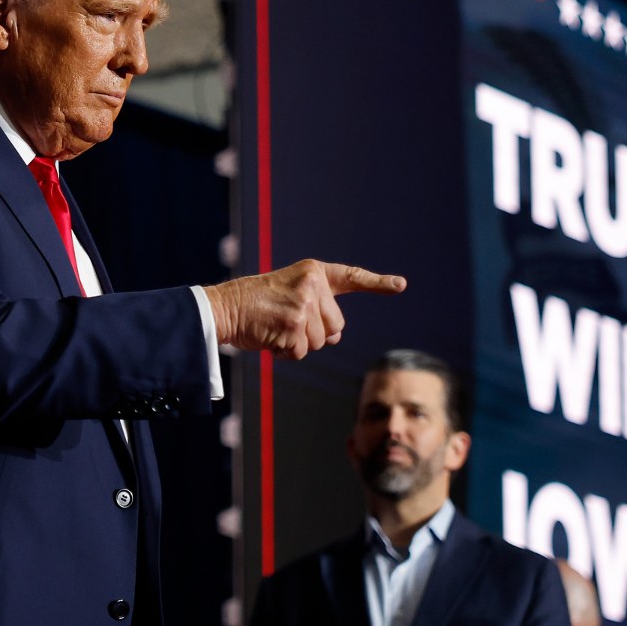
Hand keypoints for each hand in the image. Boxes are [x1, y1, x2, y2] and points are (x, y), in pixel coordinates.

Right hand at [204, 259, 405, 358]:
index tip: (401, 285)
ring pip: (320, 343)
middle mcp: (313, 285)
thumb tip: (336, 337)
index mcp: (314, 272)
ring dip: (299, 344)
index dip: (377, 283)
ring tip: (276, 328)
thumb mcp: (291, 294)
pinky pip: (302, 353)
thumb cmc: (256, 303)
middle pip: (336, 327)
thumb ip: (318, 310)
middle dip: (316, 333)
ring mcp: (304, 306)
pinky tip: (270, 338)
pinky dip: (286, 353)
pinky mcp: (294, 326)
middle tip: (287, 322)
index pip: (351, 277)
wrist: (225, 307)